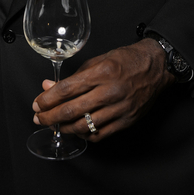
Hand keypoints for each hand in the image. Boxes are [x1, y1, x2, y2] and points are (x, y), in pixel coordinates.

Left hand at [32, 39, 172, 141]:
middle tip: (39, 118)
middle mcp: (110, 92)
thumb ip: (73, 77)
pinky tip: (77, 129)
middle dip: (50, 117)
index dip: (47, 100)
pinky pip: (100, 134)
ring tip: (55, 125)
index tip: (37, 104)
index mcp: (101, 72)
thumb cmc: (126, 60)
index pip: (66, 90)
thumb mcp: (98, 60)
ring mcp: (119, 109)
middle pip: (71, 110)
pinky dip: (84, 134)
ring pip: (84, 126)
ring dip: (64, 128)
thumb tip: (48, 87)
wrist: (156, 67)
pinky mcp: (126, 121)